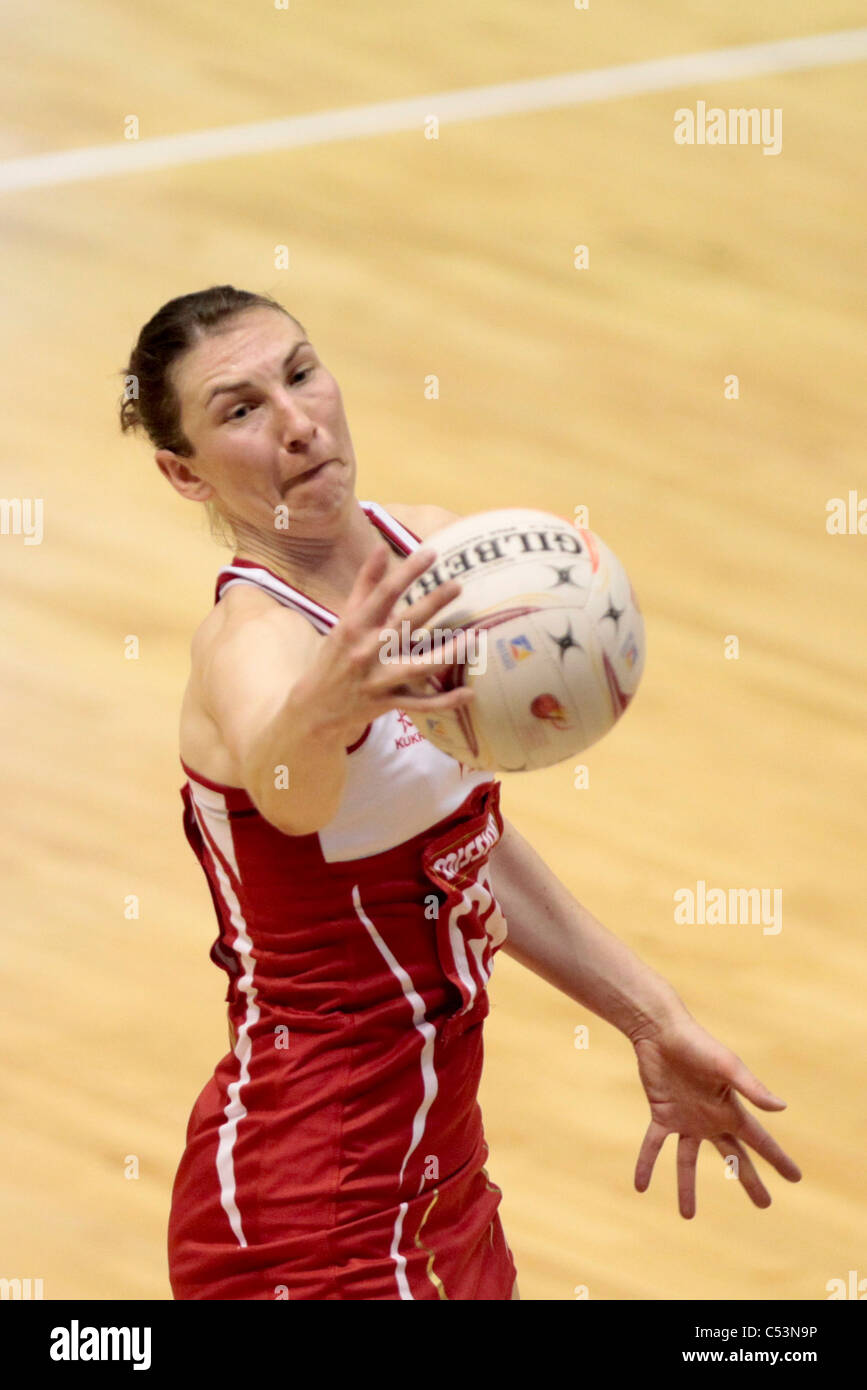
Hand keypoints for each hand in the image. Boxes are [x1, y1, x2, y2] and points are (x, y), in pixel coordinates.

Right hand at [306, 541, 472, 742]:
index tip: (432, 553)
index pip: (384, 594)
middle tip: (457, 585)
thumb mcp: (345, 619)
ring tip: (474, 637)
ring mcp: (380, 680)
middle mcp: (367, 652)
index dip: (408, 572)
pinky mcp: (389, 703)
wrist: (317, 707)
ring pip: (419, 667)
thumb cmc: (336, 656)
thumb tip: (381, 548)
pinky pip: (422, 705)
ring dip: (448, 653)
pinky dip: (446, 702)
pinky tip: (469, 693)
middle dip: (432, 603)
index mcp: (355, 627)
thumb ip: (365, 584)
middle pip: (405, 625)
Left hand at [630, 1015, 801, 1217]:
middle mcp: (711, 1118)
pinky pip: (654, 1145)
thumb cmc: (697, 1044)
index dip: (778, 1160)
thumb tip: (782, 1108)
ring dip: (687, 1187)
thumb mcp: (728, 1066)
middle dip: (749, 1180)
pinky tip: (640, 1186)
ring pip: (688, 1161)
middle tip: (764, 1204)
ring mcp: (686, 1118)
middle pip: (733, 1157)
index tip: (795, 1178)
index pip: (760, 1142)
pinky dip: (646, 1164)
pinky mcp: (662, 1113)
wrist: (661, 1029)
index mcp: (731, 1109)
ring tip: (687, 1216)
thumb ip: (752, 1088)